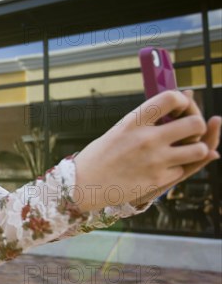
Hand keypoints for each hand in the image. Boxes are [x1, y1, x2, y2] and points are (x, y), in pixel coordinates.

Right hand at [73, 90, 219, 211]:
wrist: (83, 185)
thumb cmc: (99, 156)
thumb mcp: (119, 130)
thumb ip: (145, 120)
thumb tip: (174, 104)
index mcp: (134, 121)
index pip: (170, 98)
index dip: (182, 100)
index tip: (178, 108)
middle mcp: (147, 138)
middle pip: (194, 124)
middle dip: (197, 126)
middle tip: (188, 131)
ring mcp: (155, 160)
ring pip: (199, 149)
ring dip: (196, 149)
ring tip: (185, 150)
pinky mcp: (158, 180)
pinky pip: (182, 170)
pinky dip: (175, 169)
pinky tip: (161, 169)